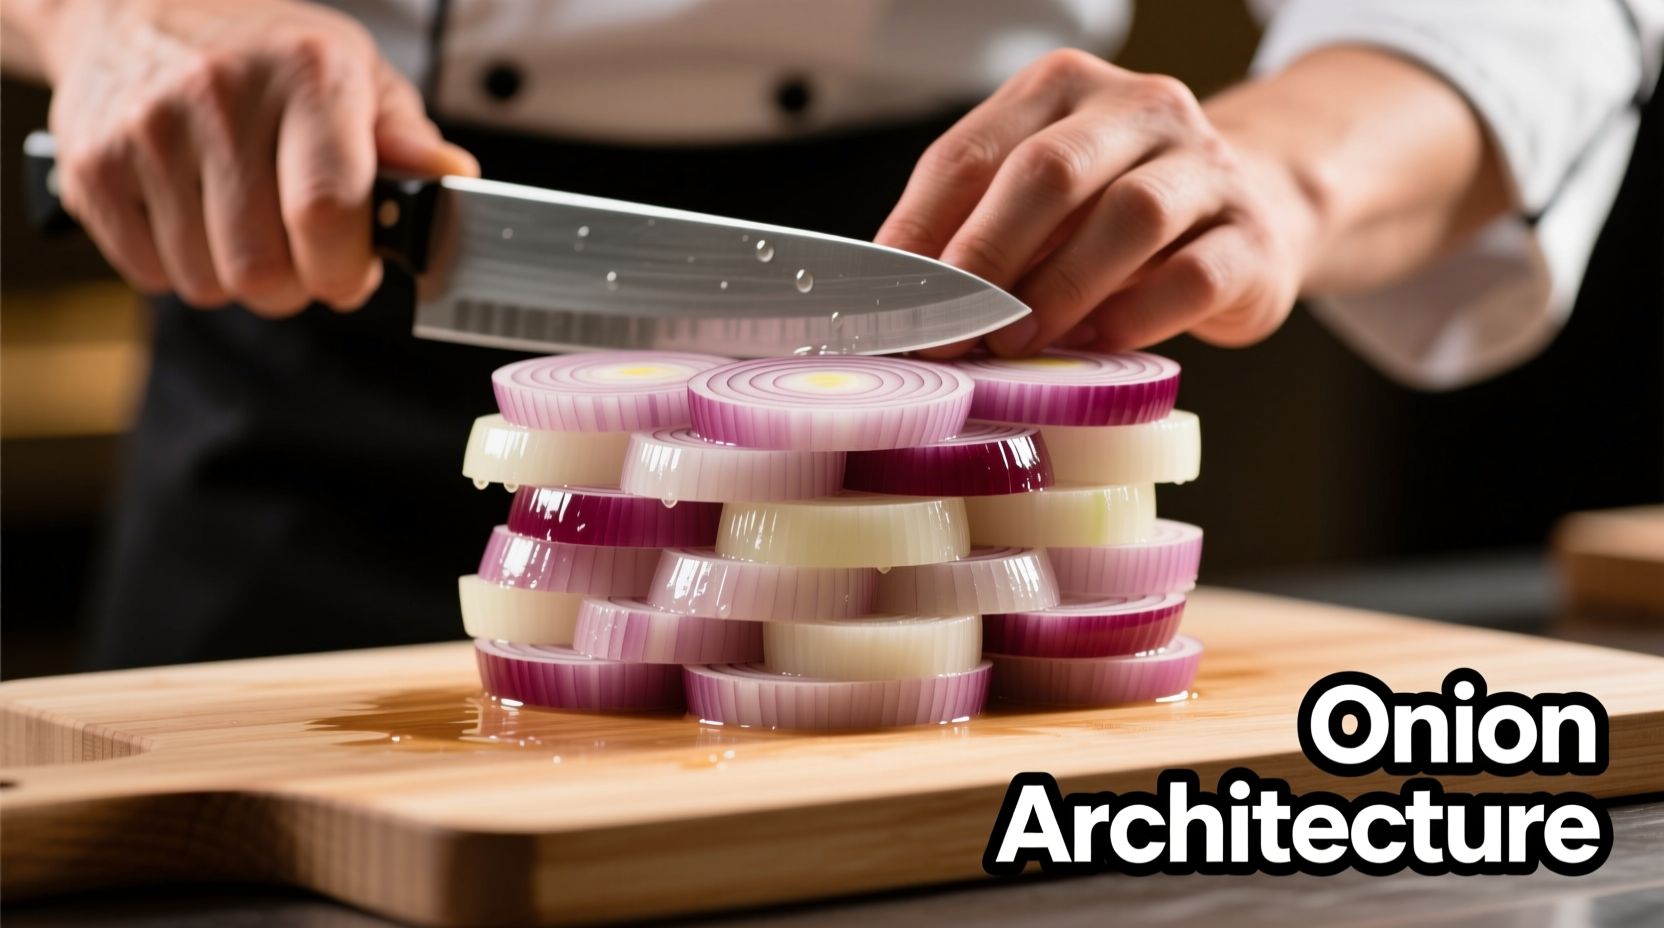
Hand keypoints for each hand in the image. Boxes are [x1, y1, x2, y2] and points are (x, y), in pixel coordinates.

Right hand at [32, 0, 477, 315]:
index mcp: (305, 75)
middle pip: (264, 270)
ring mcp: (147, 131)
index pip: (326, 214)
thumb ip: (406, 139)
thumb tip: (450, 179)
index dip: (345, 271)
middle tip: (300, 254)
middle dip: (295, 287)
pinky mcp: (92, 165)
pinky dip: (180, 267)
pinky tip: (193, 215)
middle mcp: (220, 96)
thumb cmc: (268, 57)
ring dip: (238, 278)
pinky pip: (151, 274)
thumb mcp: (356, 74)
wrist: (138, 9)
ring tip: (245, 224)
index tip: (351, 272)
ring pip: (208, 283)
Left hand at [876, 50, 1315, 356]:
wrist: (1255, 212)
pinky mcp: (1250, 238)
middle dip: (987, 256)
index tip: (892, 301)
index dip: (921, 232)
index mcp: (1062, 91)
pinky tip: (1094, 347)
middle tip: (953, 328)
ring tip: (1016, 342)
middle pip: (1050, 171)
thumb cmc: (1115, 216)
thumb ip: (973, 231)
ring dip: (1059, 291)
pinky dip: (1131, 319)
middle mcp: (1140, 110)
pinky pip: (1190, 278)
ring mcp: (1206, 168)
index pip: (971, 152)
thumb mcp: (1039, 205)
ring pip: (1129, 218)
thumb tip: (899, 300)